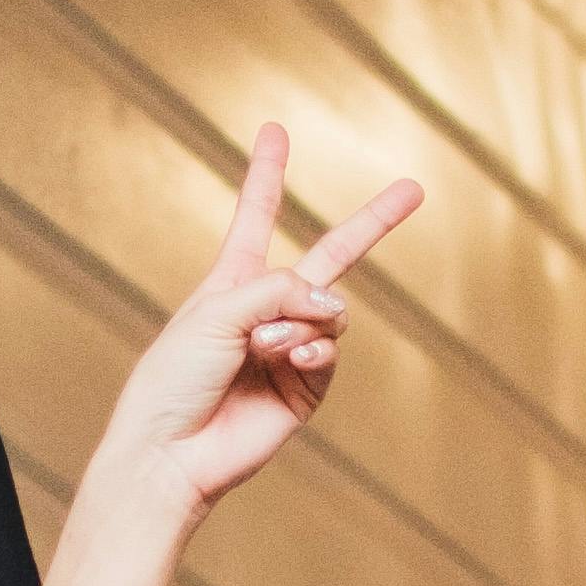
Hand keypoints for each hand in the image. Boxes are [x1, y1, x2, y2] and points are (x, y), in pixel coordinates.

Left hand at [97, 129, 419, 520]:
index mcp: (230, 283)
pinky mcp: (306, 389)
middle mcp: (265, 311)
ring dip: (302, 321)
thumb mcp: (217, 312)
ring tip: (264, 346)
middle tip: (415, 188)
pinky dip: (314, 347)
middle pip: (331, 257)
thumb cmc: (172, 380)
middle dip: (372, 223)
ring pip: (332, 312)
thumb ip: (280, 290)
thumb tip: (338, 304)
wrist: (170, 454)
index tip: (275, 131)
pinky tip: (289, 358)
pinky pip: (330, 350)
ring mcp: (290, 350)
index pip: (255, 216)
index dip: (268, 174)